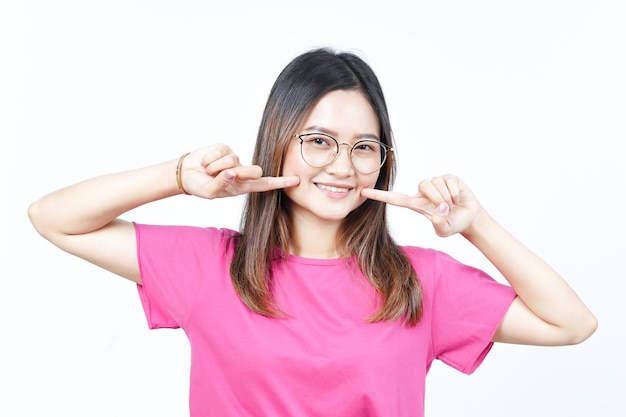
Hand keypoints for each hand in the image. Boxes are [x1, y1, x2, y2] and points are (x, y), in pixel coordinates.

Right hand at [181, 144, 299, 198]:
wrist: (185, 174)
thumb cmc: (201, 186)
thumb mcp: (210, 191)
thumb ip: (222, 184)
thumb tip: (232, 173)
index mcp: (243, 187)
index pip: (265, 185)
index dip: (281, 182)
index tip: (296, 180)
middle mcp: (242, 173)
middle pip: (254, 170)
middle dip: (241, 172)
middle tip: (226, 175)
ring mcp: (234, 160)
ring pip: (233, 161)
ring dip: (216, 167)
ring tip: (208, 171)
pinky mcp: (225, 148)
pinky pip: (222, 152)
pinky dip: (210, 159)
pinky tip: (205, 163)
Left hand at [361, 174, 484, 236]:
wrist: (469, 218)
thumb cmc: (452, 224)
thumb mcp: (444, 229)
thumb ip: (440, 225)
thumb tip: (438, 212)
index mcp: (416, 204)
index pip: (394, 198)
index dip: (380, 195)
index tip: (364, 191)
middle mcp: (422, 192)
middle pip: (423, 186)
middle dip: (438, 199)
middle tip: (446, 209)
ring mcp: (435, 183)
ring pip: (436, 183)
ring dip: (448, 197)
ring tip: (452, 204)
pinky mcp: (448, 177)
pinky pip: (448, 181)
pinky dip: (455, 192)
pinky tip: (458, 198)